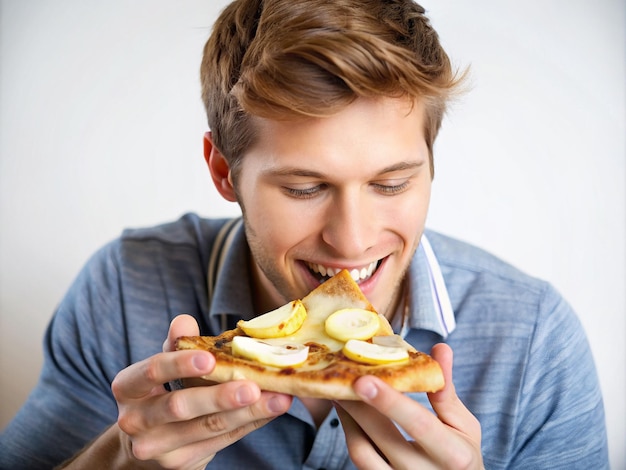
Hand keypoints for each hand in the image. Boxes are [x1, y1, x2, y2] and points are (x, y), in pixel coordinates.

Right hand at [111, 314, 292, 468]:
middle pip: (180, 406)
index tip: (209, 358)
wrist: (147, 443)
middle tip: (252, 386)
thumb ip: (175, 345)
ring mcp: (157, 447)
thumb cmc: (160, 393)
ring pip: (208, 427)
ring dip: (247, 412)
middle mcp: (136, 420)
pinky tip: (271, 409)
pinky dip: (250, 423)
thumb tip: (185, 321)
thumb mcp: (163, 367)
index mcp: (128, 387)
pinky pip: (222, 440)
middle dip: (219, 397)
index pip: (152, 371)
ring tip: (278, 398)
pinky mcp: (182, 463)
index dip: (179, 364)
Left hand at [335, 343, 482, 468]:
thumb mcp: (463, 425)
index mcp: (453, 456)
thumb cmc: (461, 455)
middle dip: (357, 405)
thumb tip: (440, 348)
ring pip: (362, 453)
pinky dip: (350, 433)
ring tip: (340, 390)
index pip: (418, 424)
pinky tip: (346, 412)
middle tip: (341, 374)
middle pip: (380, 438)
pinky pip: (360, 461)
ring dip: (347, 418)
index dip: (390, 402)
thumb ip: (446, 390)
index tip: (364, 380)